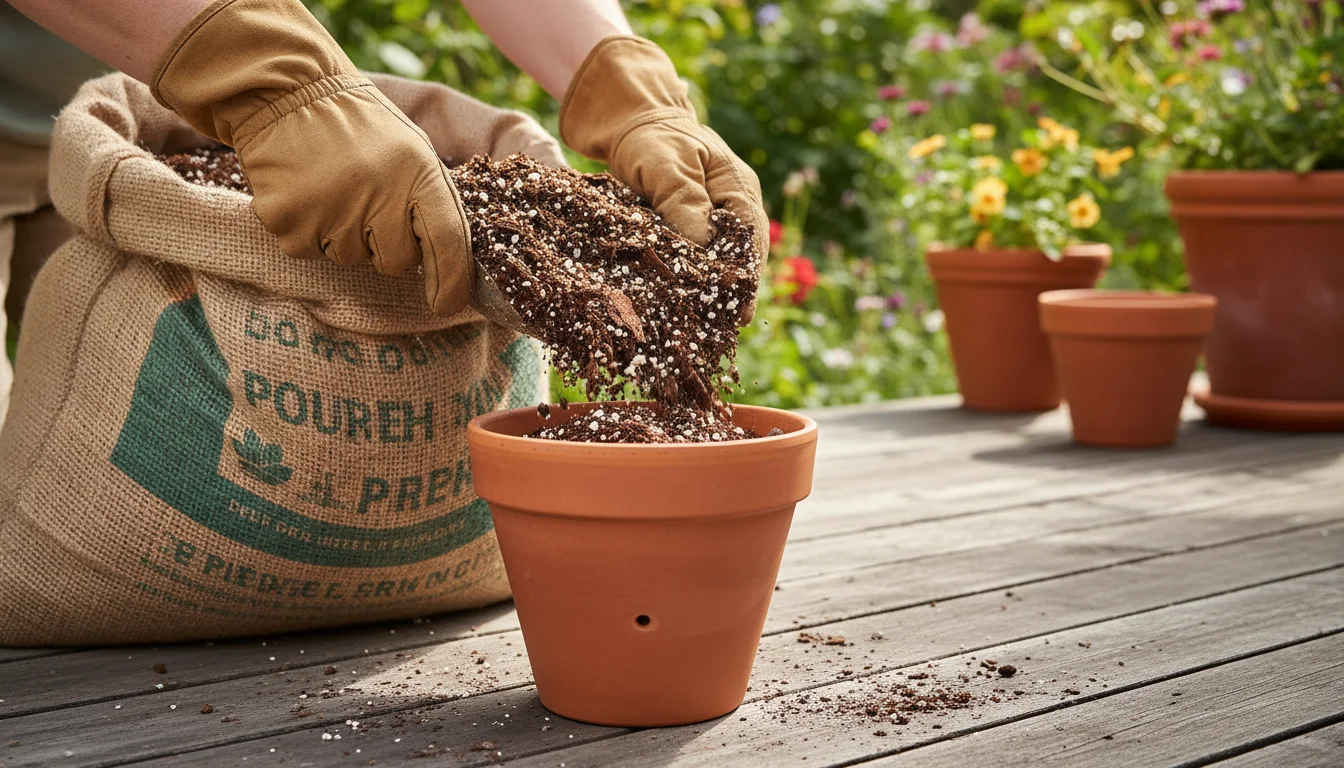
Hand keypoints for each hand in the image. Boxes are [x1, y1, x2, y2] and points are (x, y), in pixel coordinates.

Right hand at [153, 0, 473, 314]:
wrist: (285, 94)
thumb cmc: (360, 130)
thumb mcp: (412, 152)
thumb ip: (432, 204)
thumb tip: (451, 269)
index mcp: (418, 173)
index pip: (447, 242)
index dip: (453, 281)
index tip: (446, 303)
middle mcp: (378, 195)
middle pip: (397, 262)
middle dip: (388, 244)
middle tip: (367, 201)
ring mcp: (331, 211)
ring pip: (351, 258)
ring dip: (346, 235)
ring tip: (334, 188)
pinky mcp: (290, 223)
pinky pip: (310, 252)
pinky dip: (309, 231)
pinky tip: (307, 193)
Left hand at [559, 36, 768, 323]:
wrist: (632, 121)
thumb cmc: (649, 137)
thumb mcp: (665, 164)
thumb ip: (683, 201)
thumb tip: (701, 247)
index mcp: (737, 188)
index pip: (751, 239)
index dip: (746, 277)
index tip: (740, 311)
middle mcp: (733, 206)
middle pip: (742, 258)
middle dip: (732, 293)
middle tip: (723, 332)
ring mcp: (715, 218)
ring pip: (722, 262)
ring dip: (713, 292)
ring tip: (705, 330)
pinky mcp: (692, 228)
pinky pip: (700, 259)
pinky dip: (693, 282)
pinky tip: (683, 307)